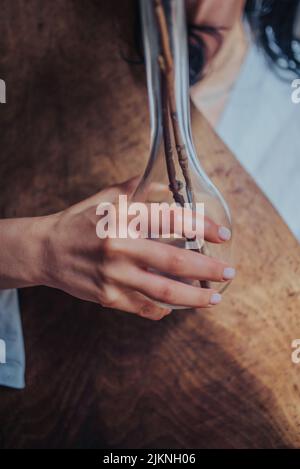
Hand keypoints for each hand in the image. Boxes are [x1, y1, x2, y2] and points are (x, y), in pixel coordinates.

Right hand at [40, 176, 234, 319]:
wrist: (45, 250)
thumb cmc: (79, 222)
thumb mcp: (104, 198)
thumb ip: (137, 189)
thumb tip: (168, 186)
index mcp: (121, 218)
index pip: (172, 220)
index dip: (203, 226)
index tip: (222, 234)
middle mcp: (119, 247)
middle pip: (175, 260)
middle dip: (208, 268)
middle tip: (228, 271)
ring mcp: (113, 276)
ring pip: (164, 290)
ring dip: (194, 297)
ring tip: (213, 298)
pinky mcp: (107, 297)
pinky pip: (144, 307)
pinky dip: (163, 309)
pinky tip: (174, 308)